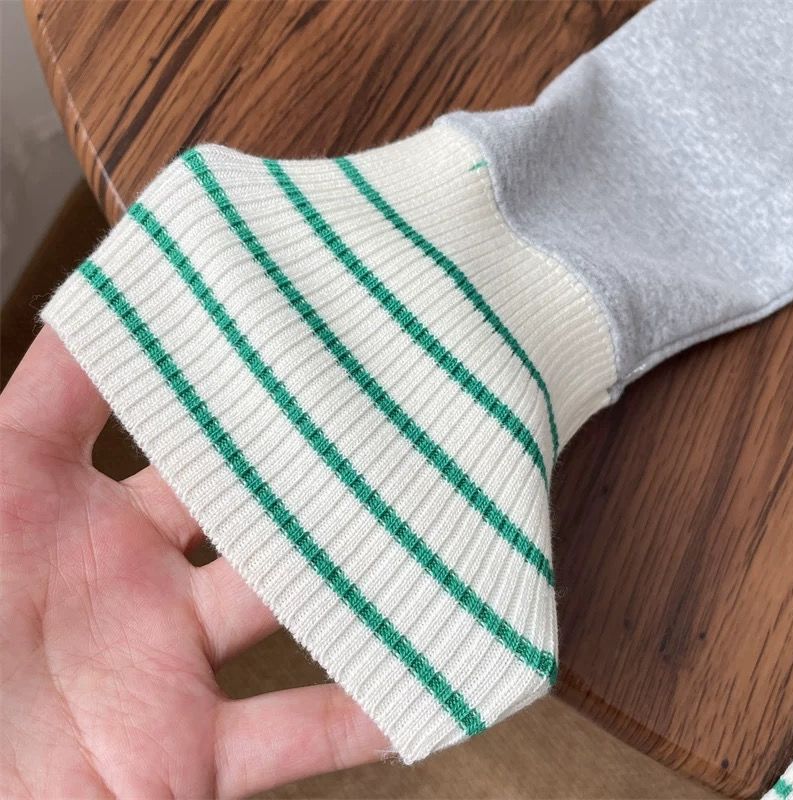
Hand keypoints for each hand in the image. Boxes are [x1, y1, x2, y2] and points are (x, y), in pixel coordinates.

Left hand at [0, 326, 386, 797]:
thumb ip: (41, 403)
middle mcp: (133, 578)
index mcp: (66, 511)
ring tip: (429, 527)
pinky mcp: (184, 757)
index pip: (156, 414)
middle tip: (385, 411)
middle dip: (310, 461)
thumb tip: (99, 305)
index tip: (289, 316)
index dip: (215, 366)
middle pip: (246, 501)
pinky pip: (294, 735)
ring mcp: (166, 665)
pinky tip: (421, 681)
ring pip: (288, 607)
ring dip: (356, 576)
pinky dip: (360, 717)